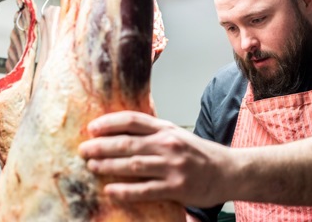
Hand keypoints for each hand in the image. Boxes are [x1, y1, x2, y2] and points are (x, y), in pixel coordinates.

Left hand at [78, 111, 230, 206]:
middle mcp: (168, 144)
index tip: (92, 128)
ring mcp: (173, 166)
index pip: (133, 120)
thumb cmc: (198, 153)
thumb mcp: (177, 134)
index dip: (110, 122)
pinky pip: (145, 190)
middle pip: (128, 143)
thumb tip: (124, 131)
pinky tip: (110, 191)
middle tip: (83, 150)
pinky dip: (125, 191)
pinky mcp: (177, 187)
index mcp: (167, 129)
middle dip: (102, 146)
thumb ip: (154, 132)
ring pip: (133, 165)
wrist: (228, 171)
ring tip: (91, 166)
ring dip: (108, 166)